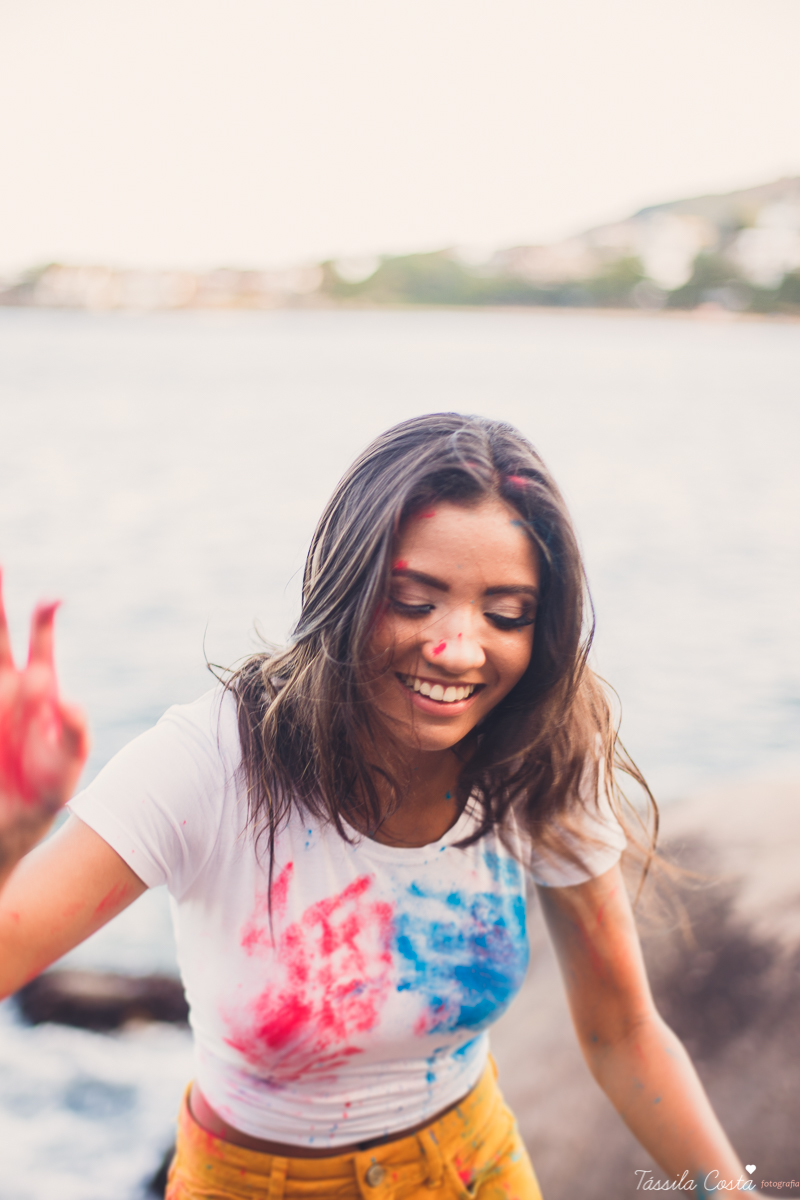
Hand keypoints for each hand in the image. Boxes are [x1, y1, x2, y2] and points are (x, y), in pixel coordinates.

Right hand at [0, 570, 88, 874]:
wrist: (10, 823)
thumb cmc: (46, 787)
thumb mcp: (70, 760)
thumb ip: (74, 731)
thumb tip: (67, 700)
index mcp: (36, 689)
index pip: (39, 645)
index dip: (43, 621)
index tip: (52, 600)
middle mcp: (5, 688)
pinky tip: (6, 680)